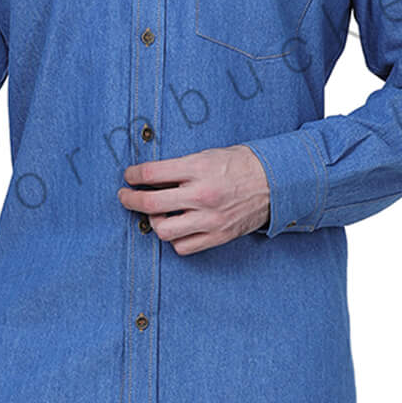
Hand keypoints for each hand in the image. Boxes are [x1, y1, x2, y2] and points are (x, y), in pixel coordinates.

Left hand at [117, 144, 269, 252]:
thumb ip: (180, 167)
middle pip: (150, 204)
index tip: (129, 176)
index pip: (152, 174)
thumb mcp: (208, 155)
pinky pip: (183, 246)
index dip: (133, 175)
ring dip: (153, 221)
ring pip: (163, 230)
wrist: (275, 182)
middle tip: (126, 196)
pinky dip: (175, 239)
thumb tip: (150, 177)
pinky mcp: (217, 236)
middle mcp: (202, 195)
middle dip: (131, 200)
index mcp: (199, 169)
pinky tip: (177, 227)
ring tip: (156, 213)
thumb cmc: (241, 165)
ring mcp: (210, 219)